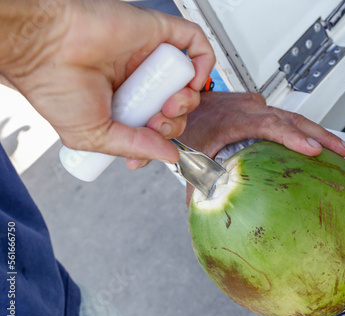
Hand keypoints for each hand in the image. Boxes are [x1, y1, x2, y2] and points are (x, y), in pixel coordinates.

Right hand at [0, 0, 214, 163]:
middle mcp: (138, 81)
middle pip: (176, 108)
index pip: (156, 126)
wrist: (42, 49)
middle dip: (175, 124)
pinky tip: (192, 81)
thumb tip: (170, 156)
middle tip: (157, 124)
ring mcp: (149, 58)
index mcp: (123, 104)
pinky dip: (204, 63)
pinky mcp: (157, 33)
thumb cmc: (55, 87)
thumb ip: (134, 145)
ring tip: (169, 105)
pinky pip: (194, 43)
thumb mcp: (94, 135)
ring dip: (189, 101)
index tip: (146, 154)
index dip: (160, 142)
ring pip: (188, 82)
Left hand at [147, 92, 344, 203]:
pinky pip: (287, 117)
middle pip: (292, 119)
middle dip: (321, 135)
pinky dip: (305, 130)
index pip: (270, 125)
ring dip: (319, 133)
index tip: (313, 150)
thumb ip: (195, 184)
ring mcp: (257, 105)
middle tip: (344, 151)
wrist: (184, 98)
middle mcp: (249, 108)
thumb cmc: (187, 124)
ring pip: (294, 117)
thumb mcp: (189, 155)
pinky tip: (319, 143)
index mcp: (233, 119)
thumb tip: (201, 213)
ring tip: (342, 149)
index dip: (293, 137)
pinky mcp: (260, 107)